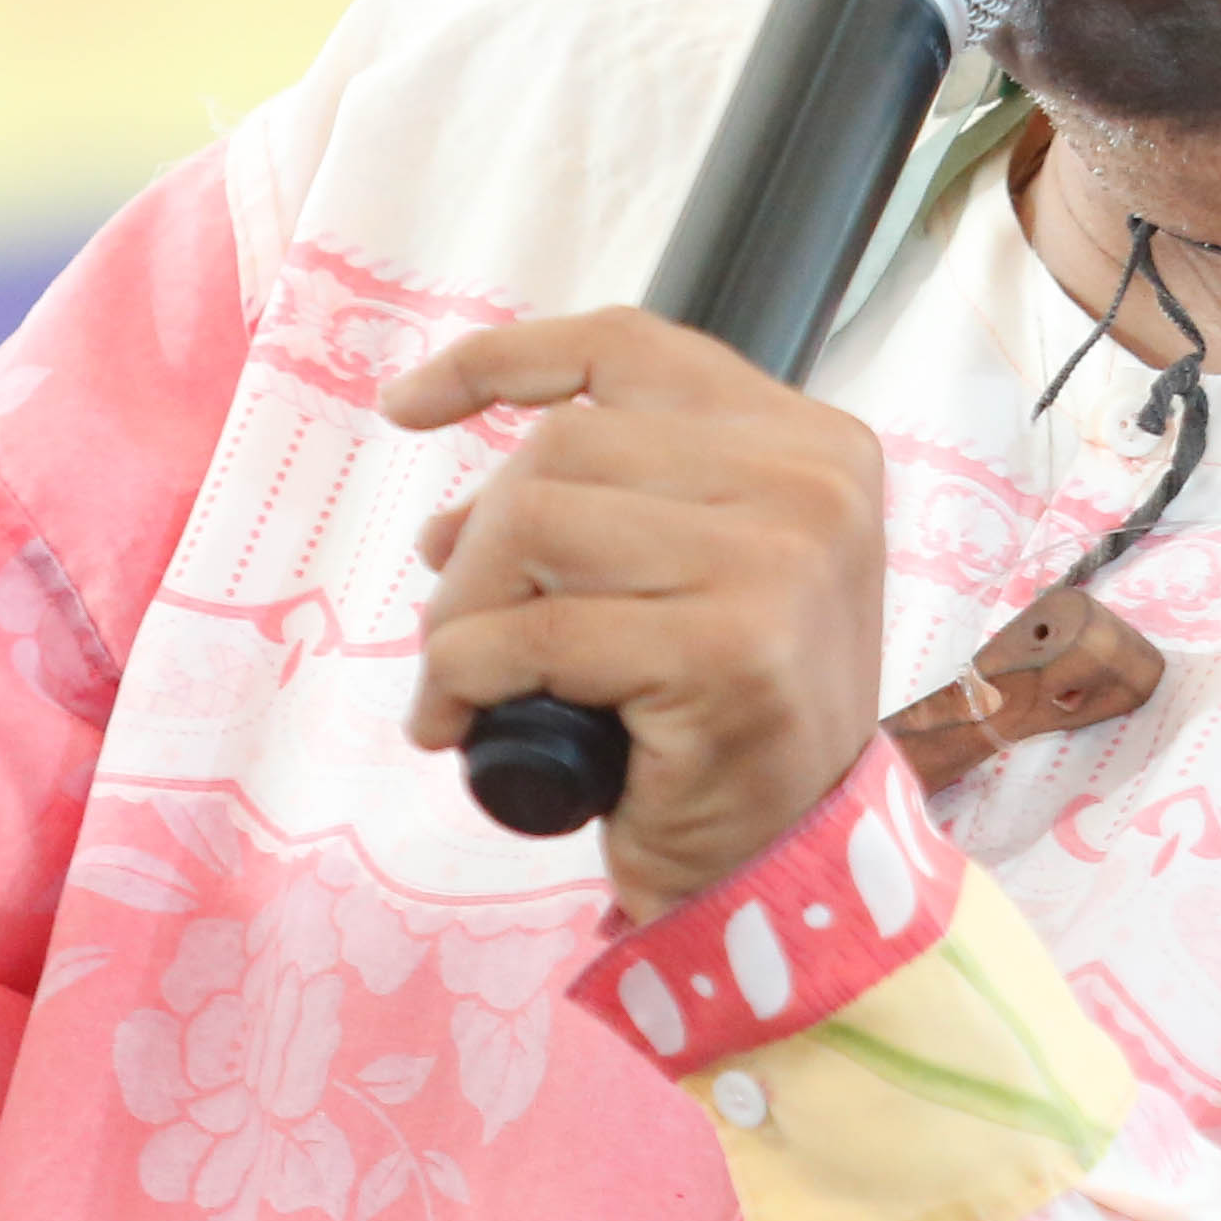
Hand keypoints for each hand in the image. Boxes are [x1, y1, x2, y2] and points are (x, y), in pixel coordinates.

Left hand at [386, 311, 886, 920]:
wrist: (784, 872)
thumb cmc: (721, 729)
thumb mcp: (687, 582)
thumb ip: (604, 516)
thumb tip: (449, 523)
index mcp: (812, 446)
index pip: (631, 348)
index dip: (505, 362)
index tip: (408, 407)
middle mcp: (811, 485)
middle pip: (565, 442)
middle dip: (478, 544)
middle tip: (459, 634)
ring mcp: (780, 562)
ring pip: (537, 523)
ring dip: (462, 613)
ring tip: (462, 683)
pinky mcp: (730, 651)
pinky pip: (534, 633)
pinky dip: (465, 675)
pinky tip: (462, 722)